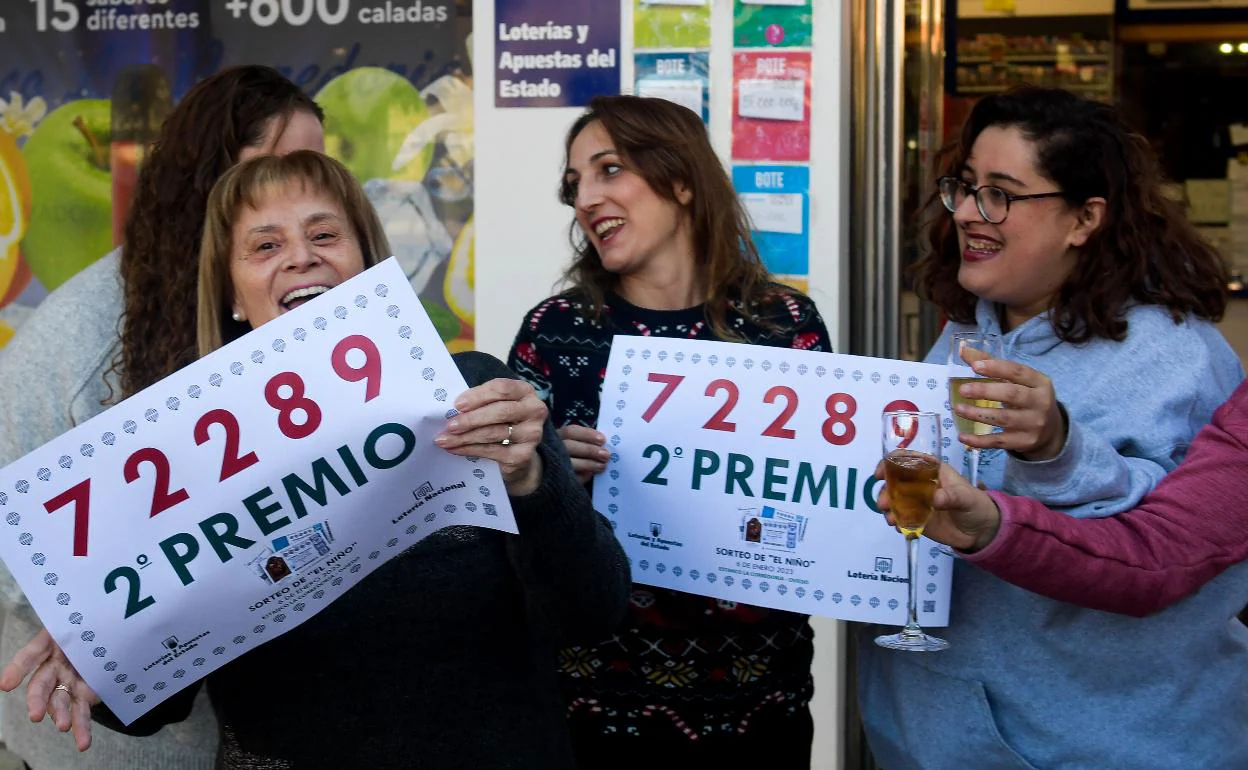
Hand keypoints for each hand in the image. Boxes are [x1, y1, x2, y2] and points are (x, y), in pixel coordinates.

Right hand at [0, 627, 98, 750]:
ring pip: (60, 702)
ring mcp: (69, 680)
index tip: (7, 685)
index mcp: (50, 645)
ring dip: (62, 716)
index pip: (30, 655)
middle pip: (41, 685)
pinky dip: (82, 726)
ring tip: (64, 727)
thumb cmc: (92, 623)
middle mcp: (55, 666)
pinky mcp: (85, 692)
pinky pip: (81, 710)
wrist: (111, 629)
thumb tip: (100, 641)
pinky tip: (83, 741)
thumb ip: (85, 629)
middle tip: (36, 715)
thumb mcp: (87, 621)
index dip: (18, 669)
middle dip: (38, 701)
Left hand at [436, 378, 546, 495]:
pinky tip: (455, 449)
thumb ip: (480, 402)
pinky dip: (470, 450)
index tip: (458, 404)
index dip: (478, 395)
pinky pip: (492, 451)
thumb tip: (452, 410)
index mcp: (525, 391)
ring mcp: (532, 434)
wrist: (518, 454)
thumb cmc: (501, 422)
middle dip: (471, 419)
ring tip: (445, 439)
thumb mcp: (494, 406)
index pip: (502, 388)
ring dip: (465, 437)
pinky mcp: (524, 455)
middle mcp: (535, 410)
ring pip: (494, 433)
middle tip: (449, 425)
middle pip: (500, 411)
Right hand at [556, 424, 607, 484]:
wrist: (557, 478)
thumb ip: (586, 442)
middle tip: (606, 454)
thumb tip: (602, 444)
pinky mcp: (556, 481)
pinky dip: (582, 476)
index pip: (570, 431)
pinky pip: (570, 478)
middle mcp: (552, 449)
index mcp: (557, 437)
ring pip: (569, 463)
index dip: (587, 434)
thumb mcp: (575, 444)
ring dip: (589, 464)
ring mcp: (553, 465)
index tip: (602, 439)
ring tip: (602, 465)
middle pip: (569, 446)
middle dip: (590, 450)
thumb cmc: (572, 455)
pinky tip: (591, 475)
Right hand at [875, 462, 1001, 551]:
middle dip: (885, 491)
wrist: (980, 531)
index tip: (880, 474)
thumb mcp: (967, 497)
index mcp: (931, 470)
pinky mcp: (915, 518)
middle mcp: (919, 483)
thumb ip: (951, 497)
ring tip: (891, 519)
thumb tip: (935, 499)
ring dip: (887, 507)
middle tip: (883, 504)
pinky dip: (895, 521)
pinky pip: (900, 517)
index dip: (890, 463)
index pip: (906, 460)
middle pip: (894, 481)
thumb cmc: (975, 504)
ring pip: (894, 500)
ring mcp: (916, 501)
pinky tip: (897, 527)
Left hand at [954, 357, 1066, 460]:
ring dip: (977, 414)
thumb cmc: (1027, 397)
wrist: (1050, 431)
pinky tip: (962, 436)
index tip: (974, 366)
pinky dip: (979, 441)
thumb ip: (991, 364)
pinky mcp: (1024, 442)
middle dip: (985, 391)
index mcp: (1040, 382)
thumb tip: (963, 349)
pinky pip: (998, 442)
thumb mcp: (1018, 380)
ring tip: (958, 409)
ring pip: (1003, 419)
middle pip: (1012, 395)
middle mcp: (1040, 403)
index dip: (996, 368)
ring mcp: (1033, 424)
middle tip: (962, 390)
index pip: (1018, 372)